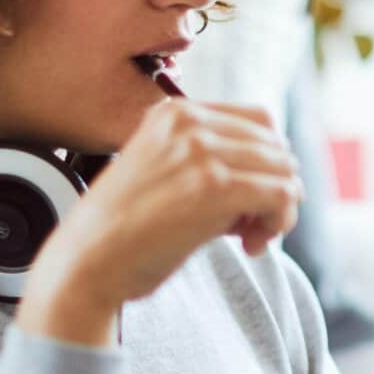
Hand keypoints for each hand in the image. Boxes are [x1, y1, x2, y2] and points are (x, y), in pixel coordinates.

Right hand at [18, 100, 300, 344]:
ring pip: (286, 171)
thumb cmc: (127, 231)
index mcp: (175, 112)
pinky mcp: (215, 186)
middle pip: (277, 146)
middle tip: (253, 229)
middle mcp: (189, 122)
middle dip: (276, 188)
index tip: (251, 200)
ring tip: (251, 239)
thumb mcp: (166, 174)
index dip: (269, 162)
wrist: (87, 261)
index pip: (259, 121)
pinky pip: (282, 194)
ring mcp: (202, 151)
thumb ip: (212, 164)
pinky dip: (278, 222)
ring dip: (279, 211)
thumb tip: (283, 179)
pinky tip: (252, 246)